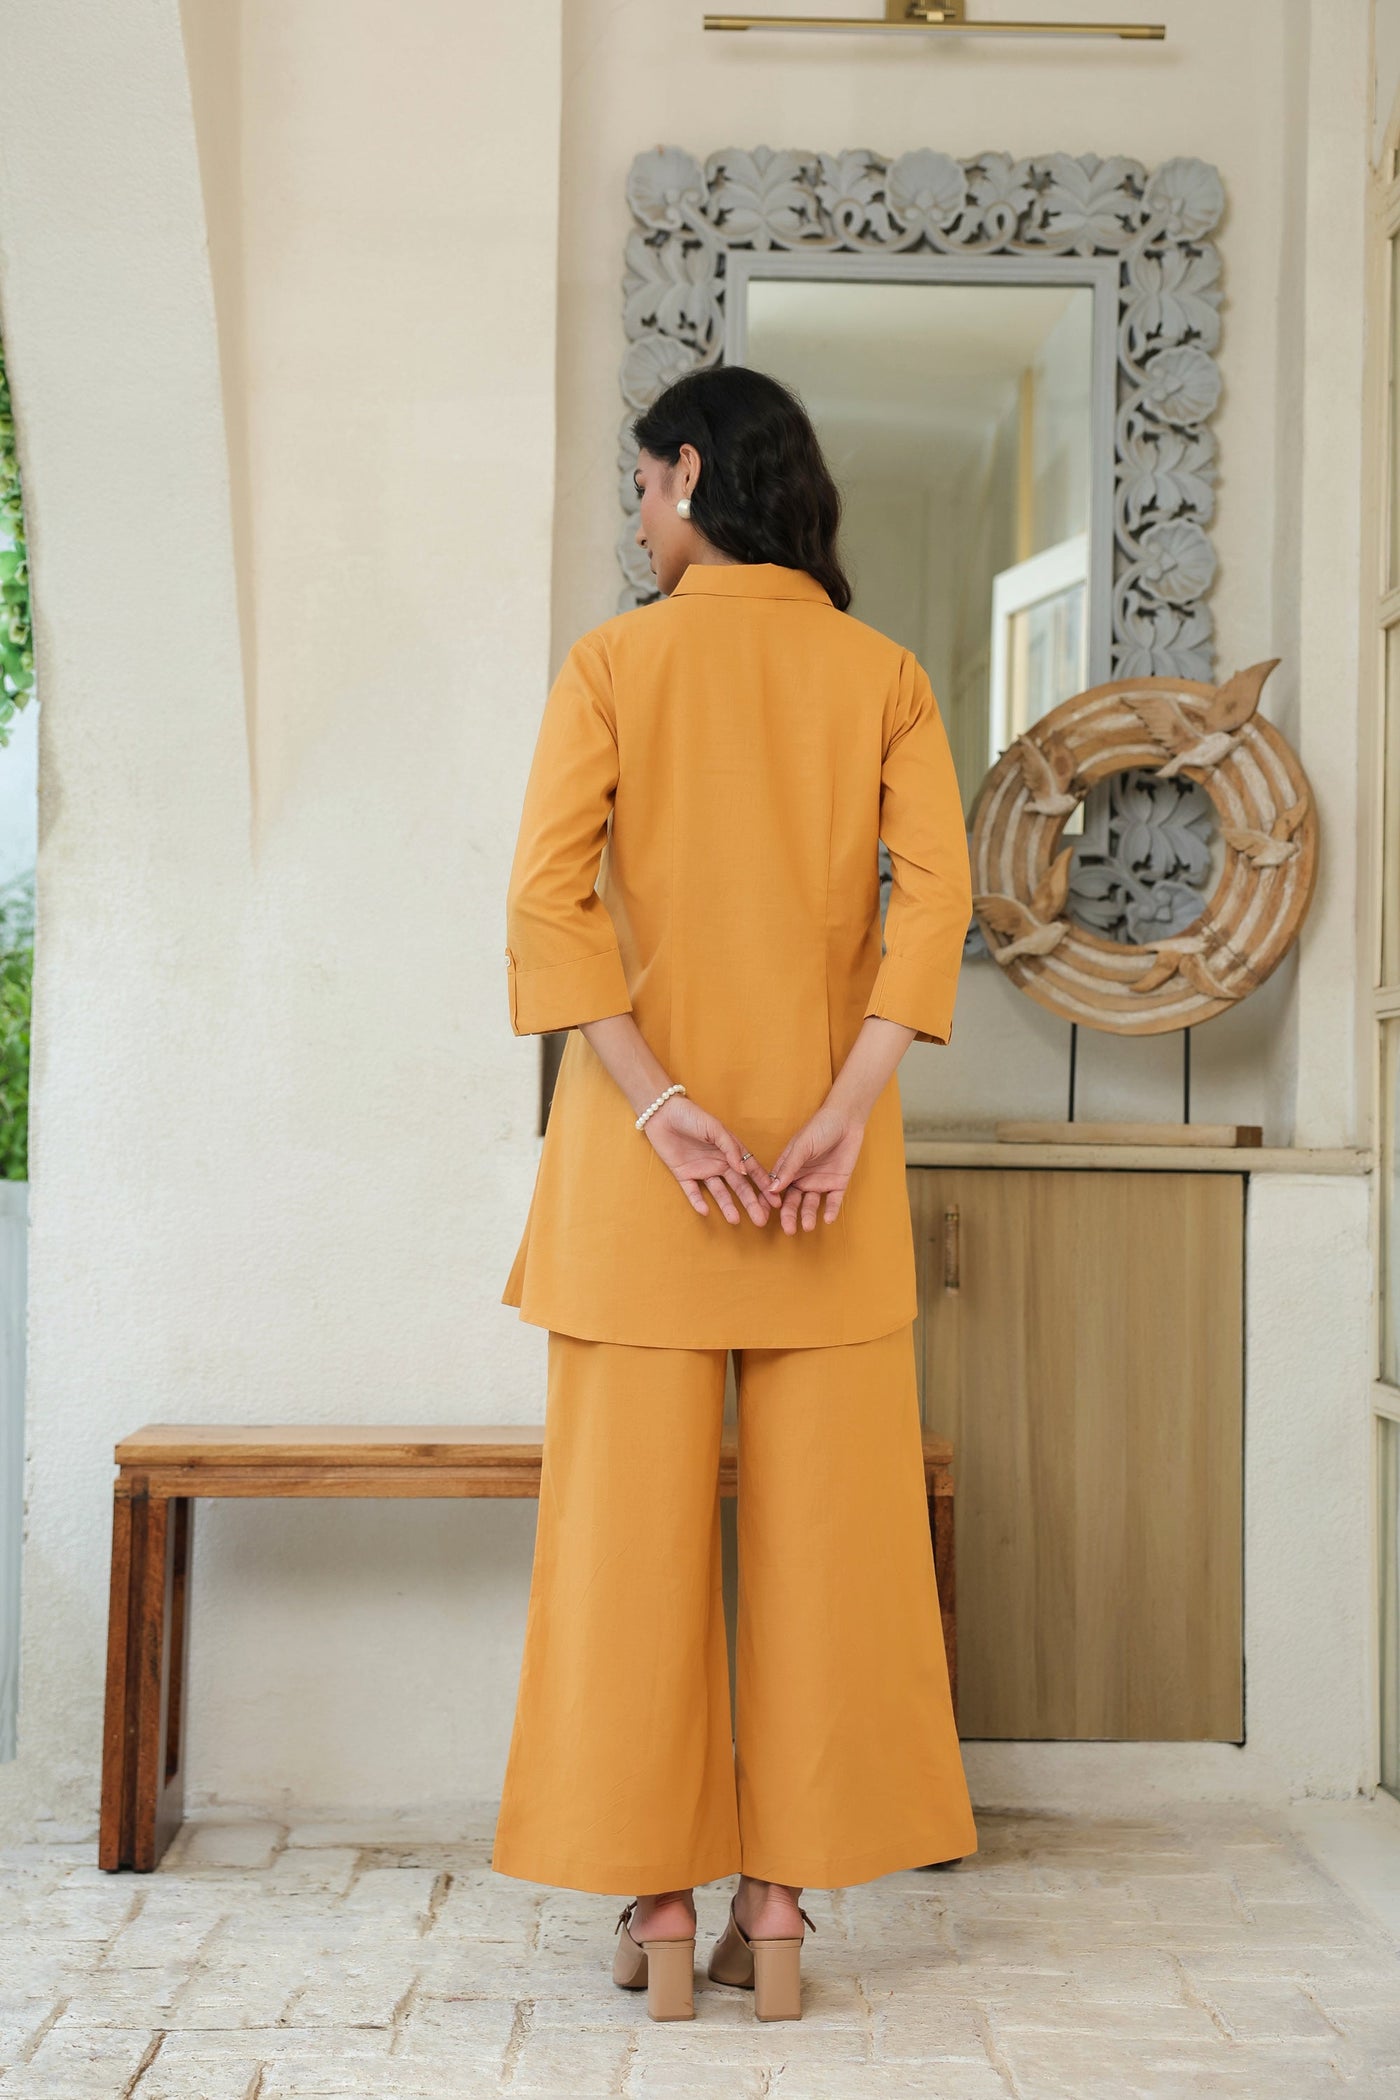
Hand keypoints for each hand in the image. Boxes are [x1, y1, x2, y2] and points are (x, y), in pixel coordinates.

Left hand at [643, 1094, 775, 1224]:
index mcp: (730, 1151)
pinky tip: (705, 1211)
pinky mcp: (683, 1174)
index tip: (775, 1201)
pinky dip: (698, 1201)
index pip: (751, 1171)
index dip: (763, 1186)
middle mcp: (719, 1163)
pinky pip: (692, 1191)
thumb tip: (744, 1171)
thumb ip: (730, 1149)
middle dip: (750, 1203)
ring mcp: (702, 1170)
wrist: (662, 1113)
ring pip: (718, 1192)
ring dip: (727, 1206)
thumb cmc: (692, 1116)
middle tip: (760, 1220)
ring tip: (735, 1221)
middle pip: (739, 1186)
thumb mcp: (715, 1128)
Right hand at [766, 1104, 865, 1233]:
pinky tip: (828, 1219)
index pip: (776, 1189)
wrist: (846, 1119)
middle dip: (789, 1215)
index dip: (769, 1202)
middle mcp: (802, 1178)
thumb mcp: (801, 1147)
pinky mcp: (838, 1183)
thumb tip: (771, 1189)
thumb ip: (788, 1168)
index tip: (763, 1215)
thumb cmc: (819, 1128)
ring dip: (808, 1215)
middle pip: (792, 1201)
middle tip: (788, 1229)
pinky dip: (831, 1210)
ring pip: (811, 1204)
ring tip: (807, 1226)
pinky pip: (833, 1200)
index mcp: (789, 1168)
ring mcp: (819, 1182)